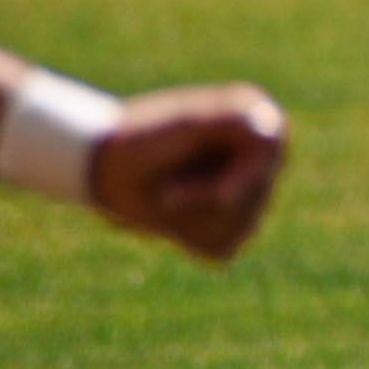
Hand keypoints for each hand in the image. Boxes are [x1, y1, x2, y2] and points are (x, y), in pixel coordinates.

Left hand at [86, 85, 289, 262]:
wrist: (99, 165)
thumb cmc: (137, 138)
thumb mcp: (182, 122)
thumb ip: (228, 120)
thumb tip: (269, 131)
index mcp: (256, 123)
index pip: (269, 156)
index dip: (242, 180)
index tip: (213, 197)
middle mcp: (260, 159)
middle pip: (255, 199)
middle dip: (203, 199)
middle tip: (164, 190)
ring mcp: (248, 196)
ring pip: (240, 227)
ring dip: (191, 219)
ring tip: (165, 196)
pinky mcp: (227, 227)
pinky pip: (220, 248)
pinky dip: (187, 237)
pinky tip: (169, 215)